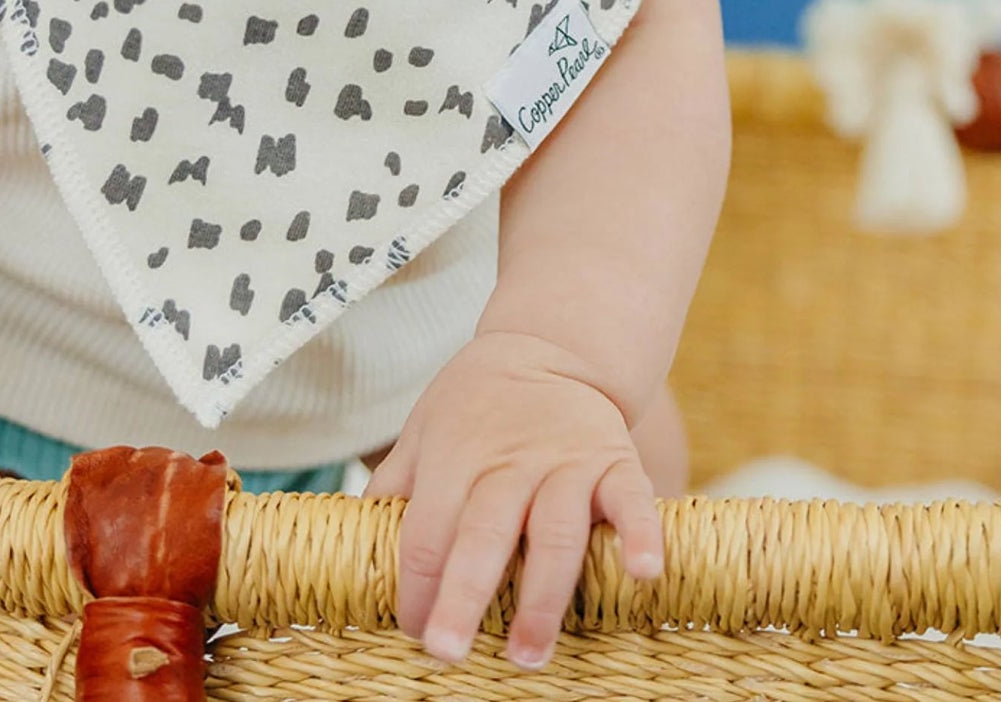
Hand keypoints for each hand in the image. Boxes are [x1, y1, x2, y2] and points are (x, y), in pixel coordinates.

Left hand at [365, 331, 662, 670]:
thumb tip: (357, 536)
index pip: (426, 532)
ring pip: (554, 534)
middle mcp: (508, 463)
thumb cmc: (476, 402)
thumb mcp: (424, 428)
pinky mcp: (615, 461)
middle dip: (463, 596)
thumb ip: (396, 482)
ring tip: (528, 655)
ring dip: (542, 597)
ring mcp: (565, 463)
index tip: (412, 633)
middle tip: (445, 652)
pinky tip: (642, 572)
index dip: (416, 586)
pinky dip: (640, 535)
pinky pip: (630, 501)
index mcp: (454, 458)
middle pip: (482, 536)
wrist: (551, 346)